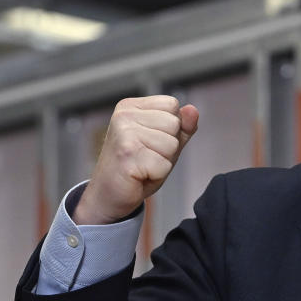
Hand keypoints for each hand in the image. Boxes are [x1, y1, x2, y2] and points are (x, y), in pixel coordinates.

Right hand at [73, 95, 198, 224]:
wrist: (108, 196)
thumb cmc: (136, 168)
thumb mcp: (164, 143)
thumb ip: (182, 127)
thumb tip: (192, 110)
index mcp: (131, 107)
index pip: (172, 105)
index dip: (171, 129)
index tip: (150, 143)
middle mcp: (124, 115)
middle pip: (174, 123)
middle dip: (168, 146)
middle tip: (146, 157)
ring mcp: (124, 134)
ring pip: (172, 144)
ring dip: (163, 161)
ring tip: (143, 165)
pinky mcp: (127, 154)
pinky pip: (164, 164)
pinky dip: (157, 175)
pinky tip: (139, 175)